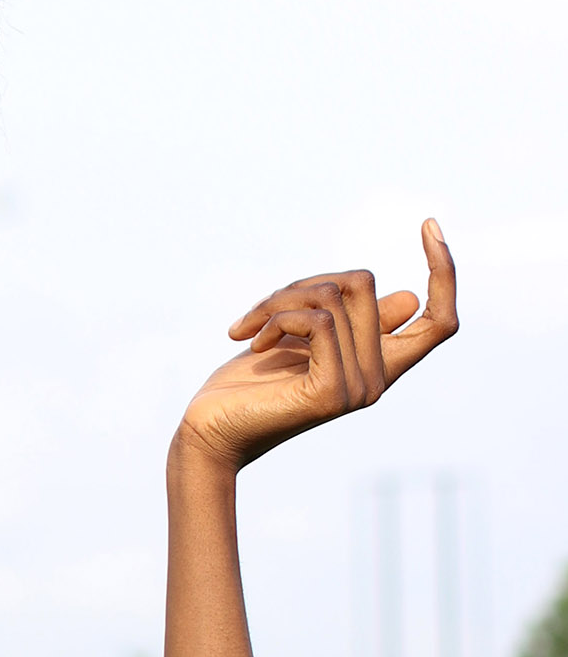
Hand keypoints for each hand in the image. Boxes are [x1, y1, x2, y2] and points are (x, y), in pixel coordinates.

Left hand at [178, 219, 458, 470]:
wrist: (211, 431)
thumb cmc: (251, 384)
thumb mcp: (305, 340)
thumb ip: (350, 321)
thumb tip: (409, 298)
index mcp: (379, 365)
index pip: (440, 322)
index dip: (445, 272)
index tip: (429, 225)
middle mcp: (379, 380)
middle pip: (365, 284)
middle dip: (306, 281)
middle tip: (265, 308)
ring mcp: (359, 389)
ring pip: (333, 297)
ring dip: (279, 300)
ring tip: (249, 328)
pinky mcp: (331, 393)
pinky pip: (317, 322)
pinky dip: (276, 320)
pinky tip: (251, 344)